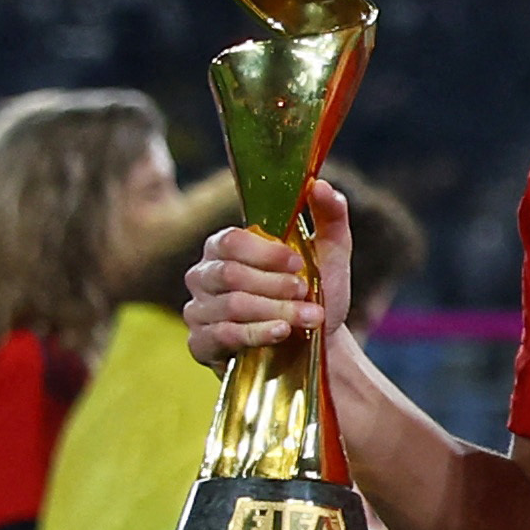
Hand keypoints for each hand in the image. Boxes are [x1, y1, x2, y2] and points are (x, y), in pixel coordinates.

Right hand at [184, 179, 350, 366]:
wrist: (318, 346)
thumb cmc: (317, 294)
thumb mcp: (331, 254)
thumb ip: (330, 215)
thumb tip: (318, 184)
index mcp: (226, 247)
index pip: (231, 242)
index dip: (266, 253)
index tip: (299, 264)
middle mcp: (204, 275)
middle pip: (230, 274)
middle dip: (276, 286)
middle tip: (306, 292)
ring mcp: (198, 310)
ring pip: (231, 305)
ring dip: (276, 311)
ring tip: (308, 317)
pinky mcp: (201, 344)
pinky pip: (222, 335)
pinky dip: (257, 334)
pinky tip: (281, 333)